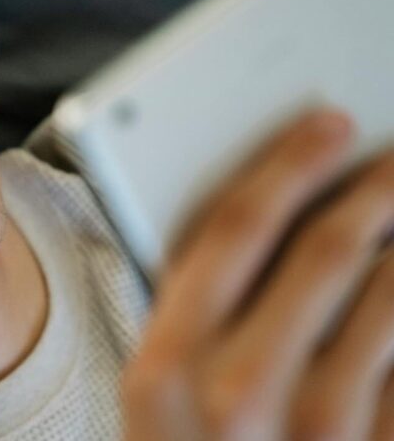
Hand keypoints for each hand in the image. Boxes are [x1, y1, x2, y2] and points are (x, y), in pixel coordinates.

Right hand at [121, 109, 393, 440]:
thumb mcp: (160, 394)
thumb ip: (197, 310)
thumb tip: (278, 217)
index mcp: (167, 363)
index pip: (231, 230)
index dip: (286, 165)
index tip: (326, 123)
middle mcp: (240, 393)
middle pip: (326, 251)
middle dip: (375, 186)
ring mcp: (320, 433)